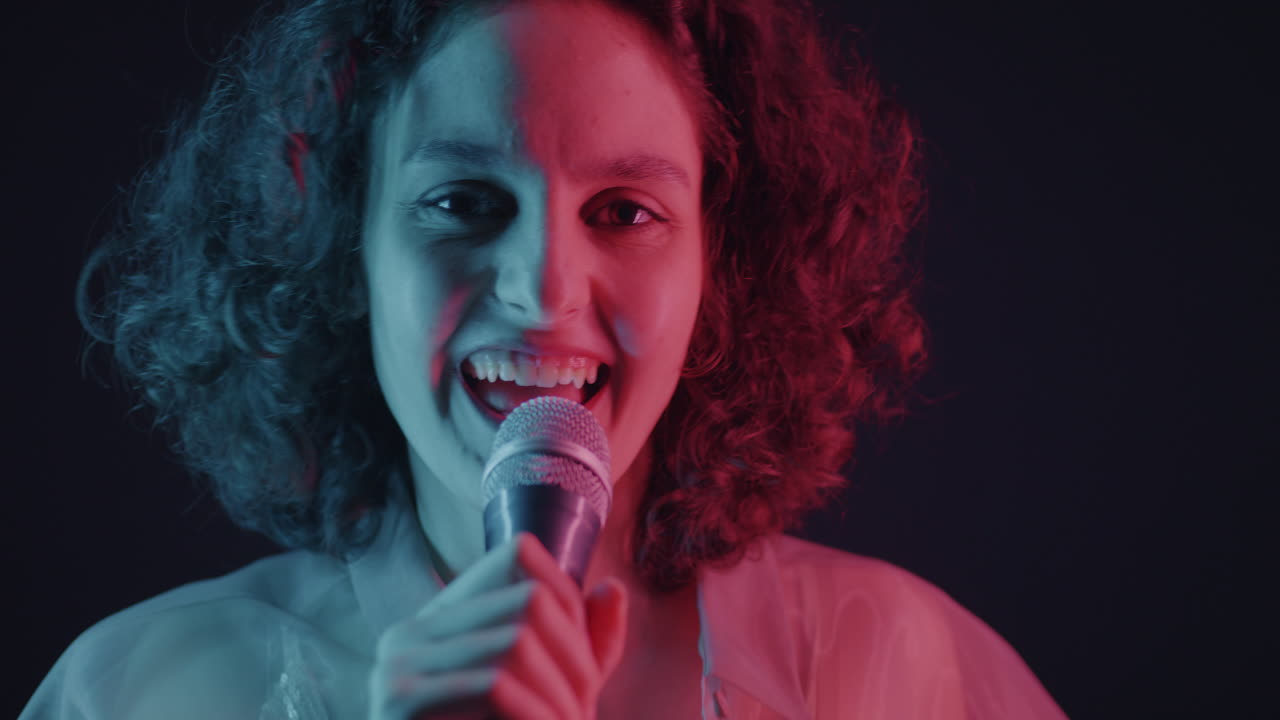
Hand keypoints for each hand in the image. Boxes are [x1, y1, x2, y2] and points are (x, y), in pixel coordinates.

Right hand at [367, 532, 628, 719]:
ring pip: (517, 641)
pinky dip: (534, 712)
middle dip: (576, 656)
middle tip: (587, 707)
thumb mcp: (548, 691)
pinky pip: (492, 685)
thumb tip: (613, 588)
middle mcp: (410, 632)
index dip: (567, 597)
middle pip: (529, 599)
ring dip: (561, 692)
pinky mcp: (401, 700)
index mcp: (437, 620)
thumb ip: (583, 646)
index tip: (583, 659)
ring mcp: (397, 665)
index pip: (518, 555)